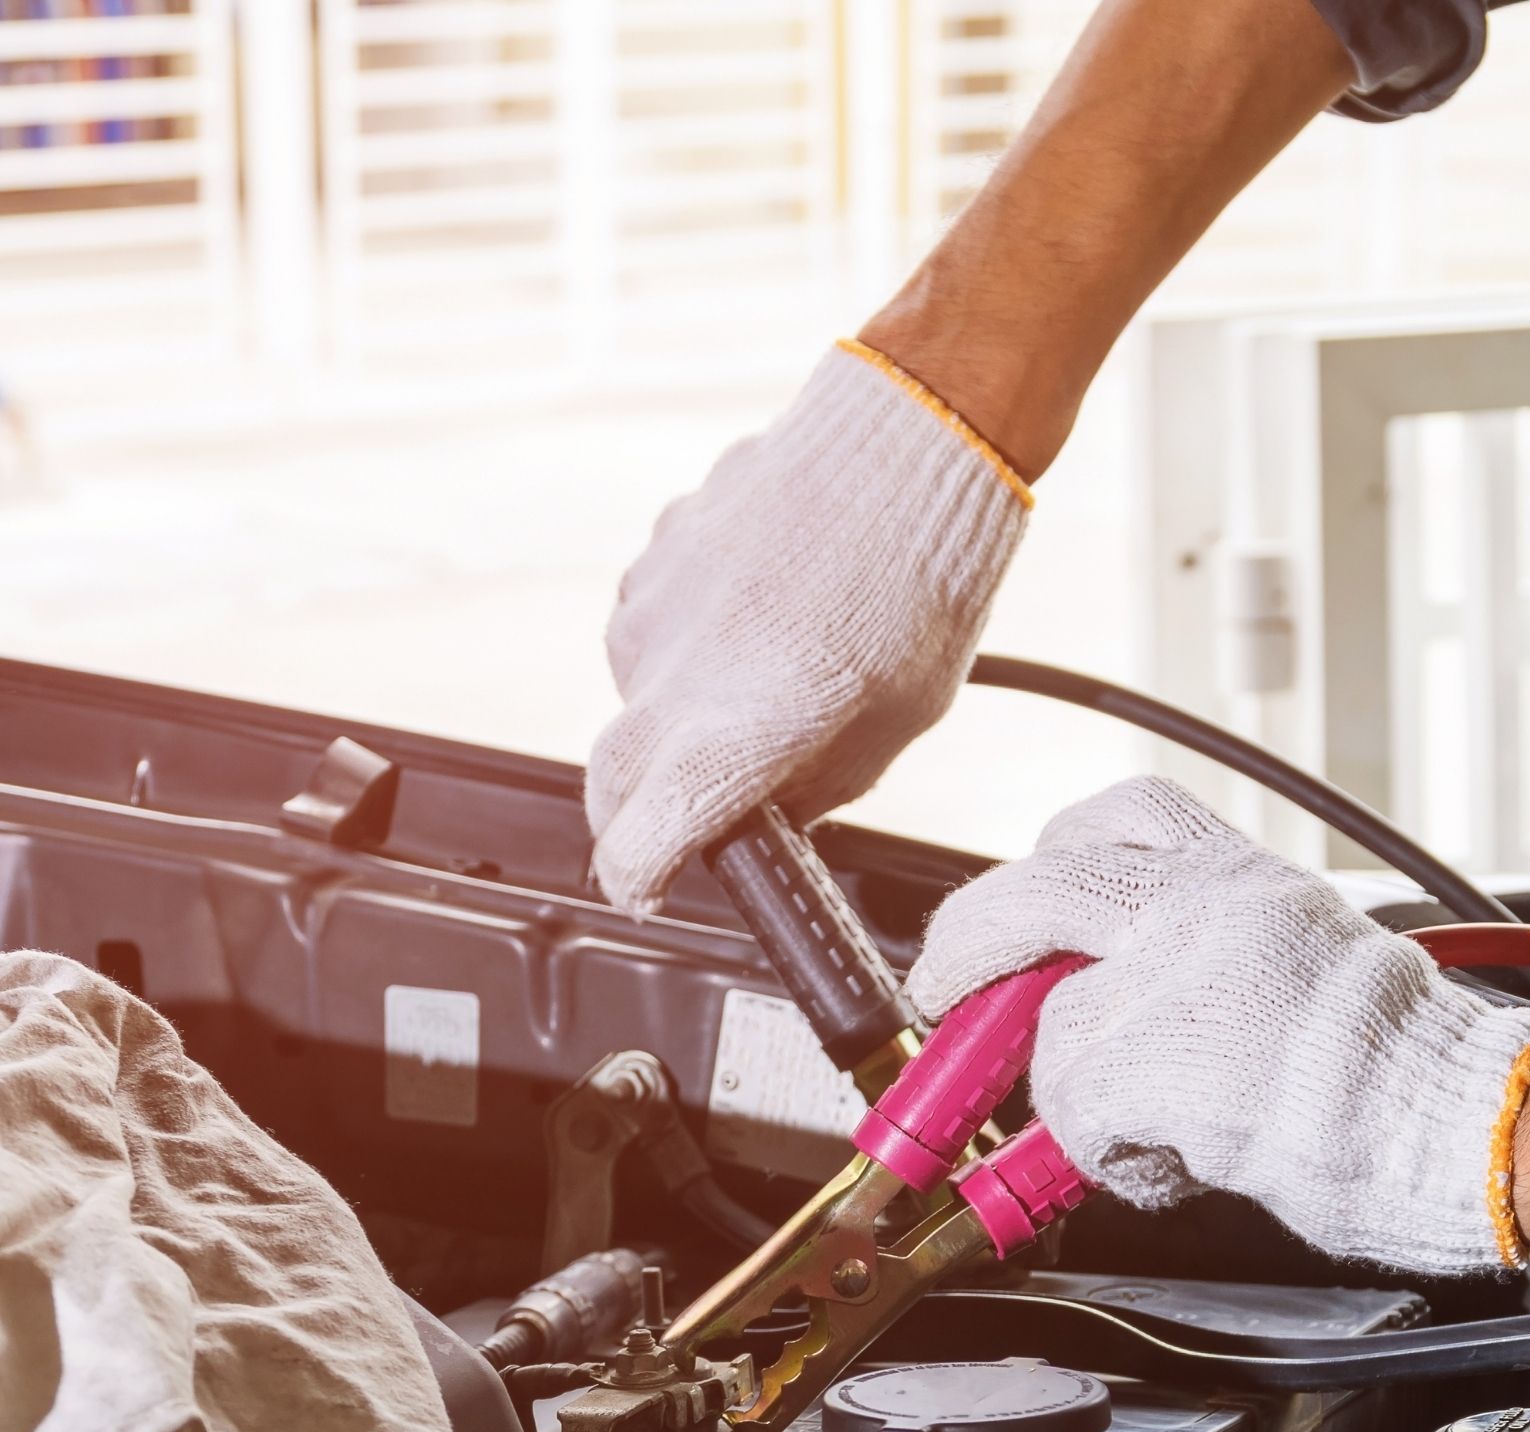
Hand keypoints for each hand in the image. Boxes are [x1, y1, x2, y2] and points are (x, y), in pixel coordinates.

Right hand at [586, 343, 1029, 916]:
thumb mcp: (888, 730)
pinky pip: (650, 629)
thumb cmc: (918, 589)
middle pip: (611, 783)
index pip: (635, 845)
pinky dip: (688, 645)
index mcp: (729, 739)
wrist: (910, 444)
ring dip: (674, 716)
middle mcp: (669, 680)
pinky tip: (759, 618)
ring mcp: (651, 613)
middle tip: (684, 821)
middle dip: (635, 815)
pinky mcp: (653, 558)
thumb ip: (811, 789)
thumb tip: (766, 817)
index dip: (639, 880)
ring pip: (634, 698)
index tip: (651, 889)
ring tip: (763, 683)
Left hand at [907, 778, 1529, 1273]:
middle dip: (969, 942)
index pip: (1116, 817)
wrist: (1463, 1121)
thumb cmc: (1399, 1068)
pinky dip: (1109, 1156)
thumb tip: (1109, 986)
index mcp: (1242, 874)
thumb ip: (1200, 950)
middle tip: (946, 989)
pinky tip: (1172, 1163)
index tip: (1016, 897)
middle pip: (1037, 892)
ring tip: (1151, 1129)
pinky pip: (1077, 1114)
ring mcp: (1179, 975)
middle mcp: (1206, 903)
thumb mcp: (1298, 952)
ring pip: (1055, 1030)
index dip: (1046, 859)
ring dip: (1077, 1096)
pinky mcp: (1160, 1057)